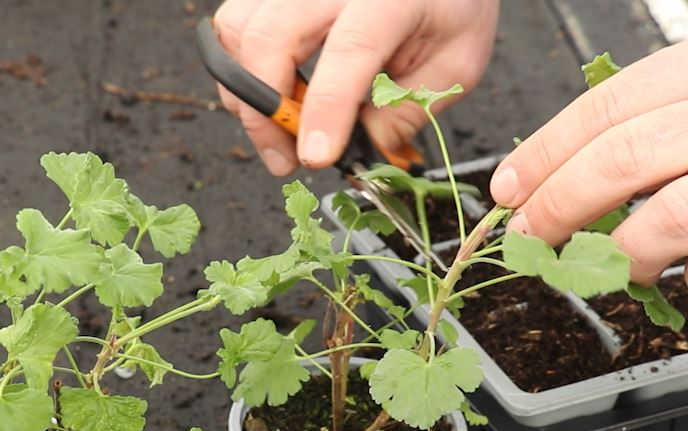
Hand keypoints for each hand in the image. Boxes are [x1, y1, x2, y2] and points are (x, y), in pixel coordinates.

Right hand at [213, 0, 498, 174]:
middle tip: (287, 158)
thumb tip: (359, 151)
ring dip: (245, 92)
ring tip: (278, 128)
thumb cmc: (448, 11)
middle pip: (272, 38)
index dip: (326, 109)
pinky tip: (270, 94)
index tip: (316, 156)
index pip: (349, 50)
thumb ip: (408, 110)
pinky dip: (240, 68)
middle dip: (266, 111)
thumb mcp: (455, 66)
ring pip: (238, 30)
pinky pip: (233, 25)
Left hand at [494, 30, 687, 303]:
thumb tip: (540, 181)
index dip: (542, 156)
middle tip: (531, 240)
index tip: (505, 193)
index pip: (603, 108)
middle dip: (557, 208)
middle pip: (619, 160)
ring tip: (619, 266)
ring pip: (667, 217)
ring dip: (624, 255)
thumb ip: (646, 127)